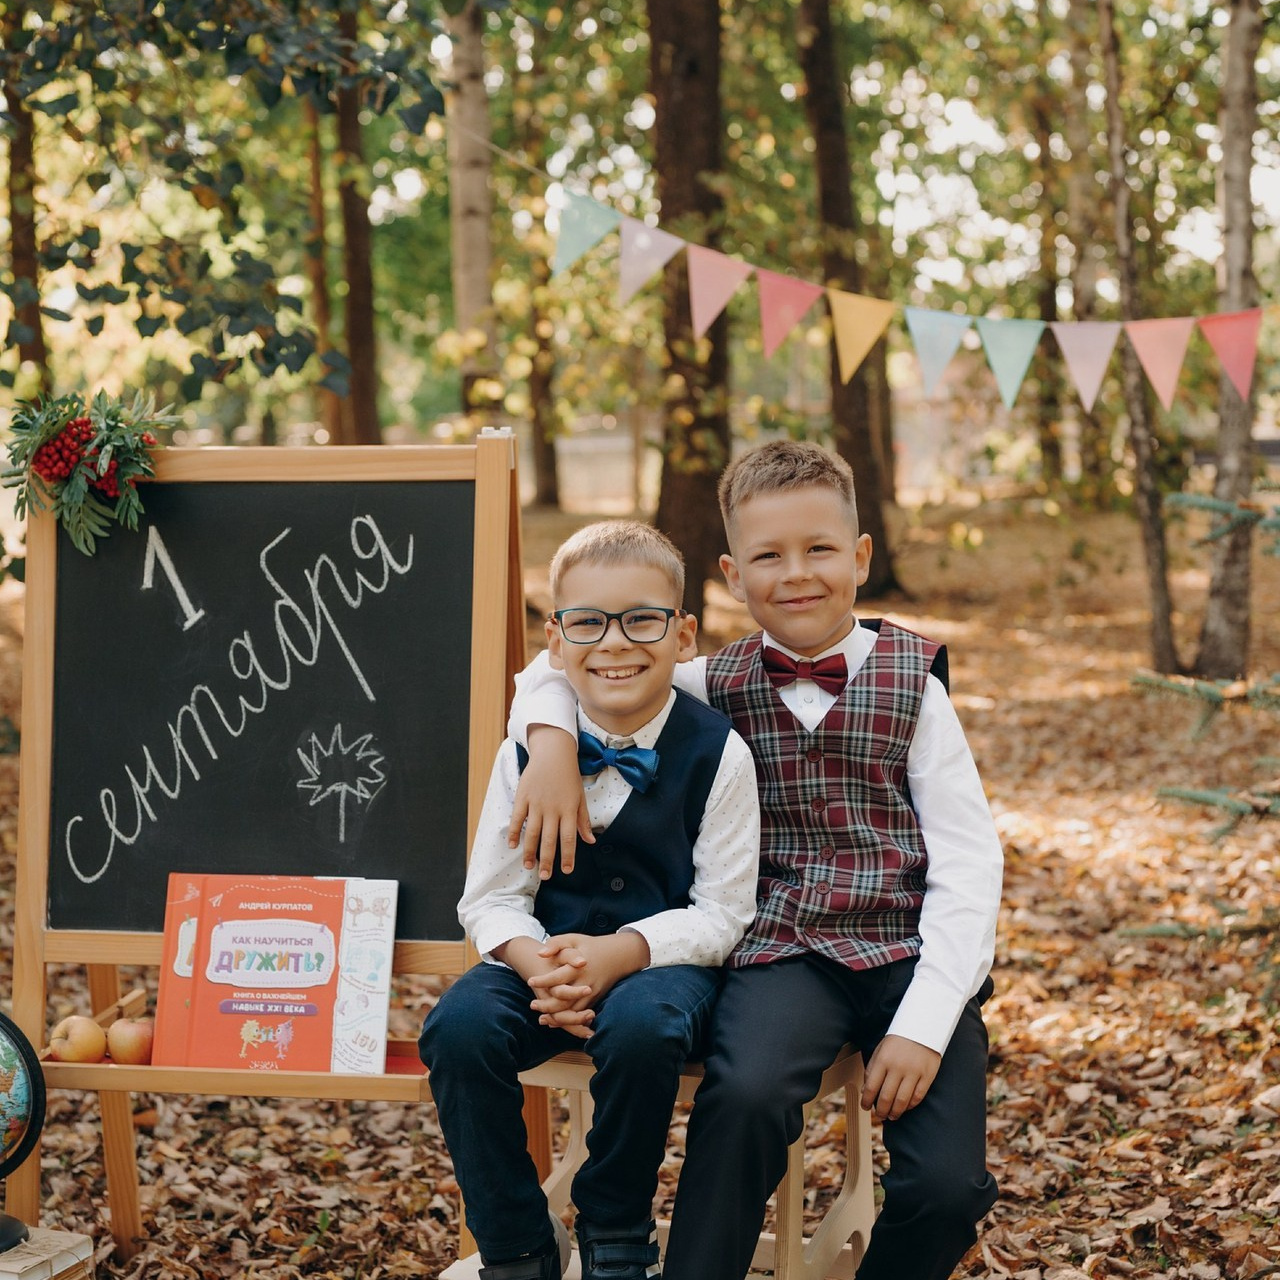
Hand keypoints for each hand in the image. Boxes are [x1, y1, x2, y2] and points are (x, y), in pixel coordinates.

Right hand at [506, 727, 593, 877]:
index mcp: (569, 809)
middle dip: (547, 860)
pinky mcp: (523, 797)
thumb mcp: (580, 797)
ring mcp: (536, 803)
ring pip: (532, 832)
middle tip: (544, 876)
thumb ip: (583, 820)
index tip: (566, 871)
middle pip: (549, 839)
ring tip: (528, 866)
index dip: (568, 856)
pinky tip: (512, 845)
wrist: (553, 752)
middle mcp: (553, 808)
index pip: (569, 838)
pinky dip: (514, 832)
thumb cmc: (569, 776)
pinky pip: (517, 818)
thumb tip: (591, 841)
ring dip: (530, 851)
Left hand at [528, 933, 650, 1015]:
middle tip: (533, 1004)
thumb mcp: (573, 939)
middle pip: (564, 1000)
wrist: (618, 956)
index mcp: (578, 967)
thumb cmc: (590, 946)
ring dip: (556, 1018)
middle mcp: (585, 982)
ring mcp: (591, 993)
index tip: (530, 981)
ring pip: (572, 1012)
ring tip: (541, 1018)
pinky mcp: (595, 1000)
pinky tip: (554, 1022)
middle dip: (547, 1005)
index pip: (558, 977)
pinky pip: (580, 1014)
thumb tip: (540, 954)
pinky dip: (567, 1021)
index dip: (543, 981)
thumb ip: (556, 943)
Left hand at [860, 1034, 941, 1120]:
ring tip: (891, 1116)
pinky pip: (917, 1097)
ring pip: (902, 1101)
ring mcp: (914, 1073)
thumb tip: (866, 1090)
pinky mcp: (927, 1076)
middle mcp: (898, 1067)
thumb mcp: (881, 1049)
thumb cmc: (899, 1039)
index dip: (866, 1101)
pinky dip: (910, 1106)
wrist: (923, 1026)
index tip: (865, 1106)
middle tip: (879, 1115)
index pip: (871, 1087)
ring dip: (895, 1113)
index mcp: (883, 1060)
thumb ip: (872, 1069)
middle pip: (886, 1098)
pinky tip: (905, 1107)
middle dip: (880, 1111)